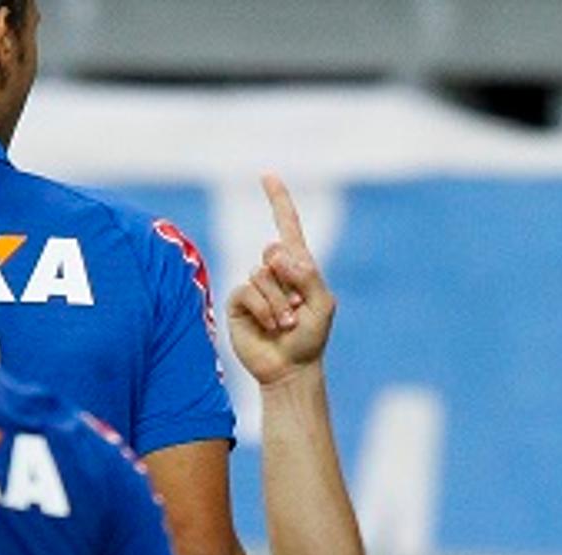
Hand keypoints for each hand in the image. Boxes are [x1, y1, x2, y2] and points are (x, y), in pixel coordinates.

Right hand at [228, 175, 335, 387]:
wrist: (290, 369)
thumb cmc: (310, 338)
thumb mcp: (323, 304)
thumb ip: (308, 275)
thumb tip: (276, 256)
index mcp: (297, 266)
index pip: (287, 226)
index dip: (278, 200)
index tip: (267, 176)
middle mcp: (273, 272)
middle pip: (273, 251)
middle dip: (288, 279)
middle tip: (298, 308)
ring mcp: (254, 287)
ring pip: (261, 275)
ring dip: (279, 303)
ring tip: (287, 324)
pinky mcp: (238, 303)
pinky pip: (247, 291)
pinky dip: (264, 309)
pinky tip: (272, 326)